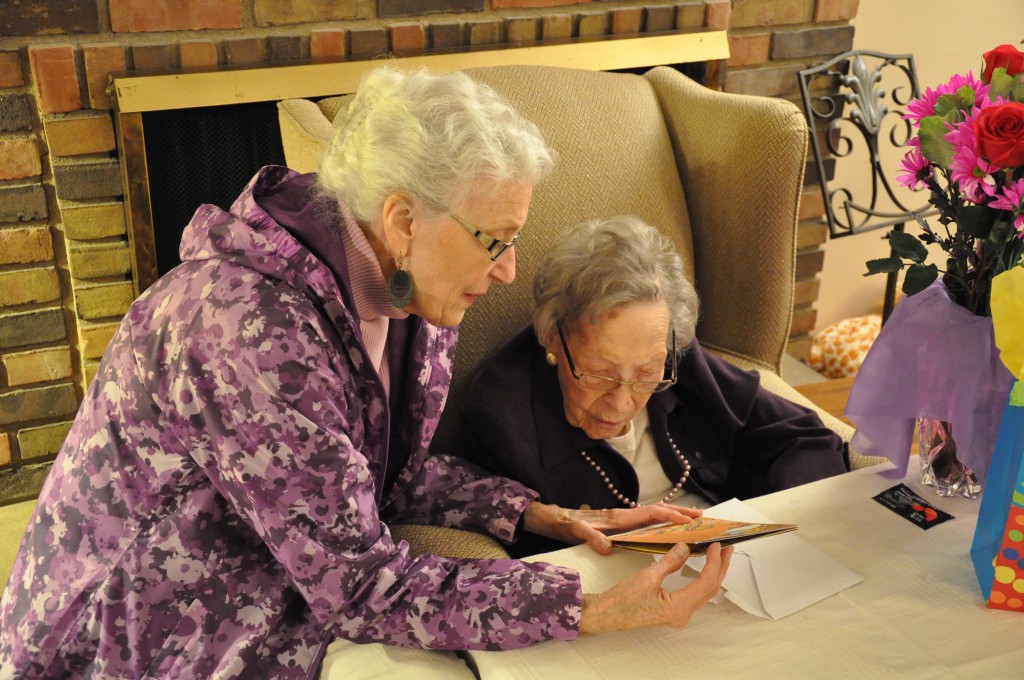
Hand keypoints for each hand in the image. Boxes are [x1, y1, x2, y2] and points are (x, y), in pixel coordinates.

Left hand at [523, 501, 701, 554]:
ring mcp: (625, 518)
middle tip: (703, 517)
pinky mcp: (622, 523)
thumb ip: (591, 537)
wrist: (557, 519)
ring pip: (656, 515)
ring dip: (675, 515)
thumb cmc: (568, 525)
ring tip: (694, 520)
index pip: (650, 513)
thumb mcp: (576, 532)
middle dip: (681, 512)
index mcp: (619, 517)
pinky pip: (649, 521)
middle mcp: (625, 514)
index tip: (687, 520)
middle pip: (659, 510)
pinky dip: (663, 522)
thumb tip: (606, 546)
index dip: (669, 516)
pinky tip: (670, 529)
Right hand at [579, 542, 732, 633]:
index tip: (716, 545)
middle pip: (710, 589)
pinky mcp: (673, 612)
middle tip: (726, 548)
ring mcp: (678, 615)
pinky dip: (701, 580)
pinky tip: (701, 569)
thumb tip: (686, 547)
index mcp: (679, 608)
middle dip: (720, 567)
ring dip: (712, 573)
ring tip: (718, 556)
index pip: (705, 581)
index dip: (714, 561)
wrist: (607, 613)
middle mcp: (682, 615)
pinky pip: (694, 595)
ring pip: (704, 593)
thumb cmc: (623, 599)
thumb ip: (671, 561)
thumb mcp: (648, 576)